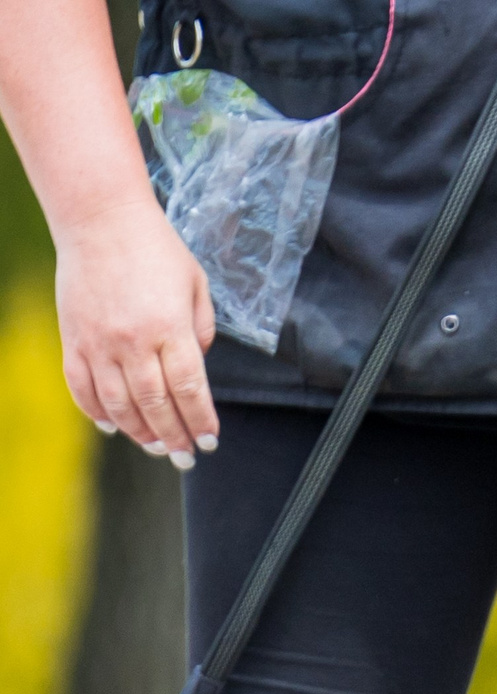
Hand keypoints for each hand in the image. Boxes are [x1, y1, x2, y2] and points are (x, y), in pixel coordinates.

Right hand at [56, 196, 219, 468]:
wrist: (100, 220)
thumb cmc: (156, 251)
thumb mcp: (196, 286)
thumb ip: (201, 330)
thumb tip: (197, 367)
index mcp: (170, 328)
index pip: (189, 389)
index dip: (200, 420)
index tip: (209, 441)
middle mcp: (133, 341)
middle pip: (156, 404)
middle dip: (174, 437)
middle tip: (186, 457)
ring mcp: (99, 342)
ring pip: (119, 403)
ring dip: (139, 432)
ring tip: (156, 447)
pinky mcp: (73, 338)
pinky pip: (82, 386)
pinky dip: (96, 411)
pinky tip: (113, 425)